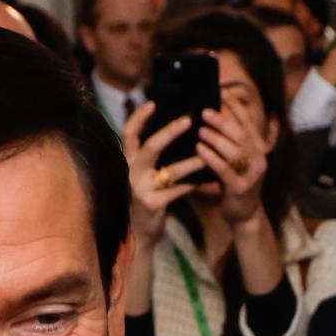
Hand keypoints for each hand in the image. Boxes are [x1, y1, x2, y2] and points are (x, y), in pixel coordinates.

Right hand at [122, 100, 204, 246]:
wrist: (140, 232)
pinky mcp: (151, 204)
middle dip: (170, 132)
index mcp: (128, 161)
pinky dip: (193, 184)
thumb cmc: (148, 196)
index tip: (154, 102)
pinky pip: (178, 190)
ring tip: (207, 156)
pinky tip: (206, 181)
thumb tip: (176, 128)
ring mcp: (139, 189)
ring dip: (191, 162)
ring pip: (170, 171)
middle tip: (189, 120)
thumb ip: (152, 155)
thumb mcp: (144, 174)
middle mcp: (130, 172)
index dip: (139, 117)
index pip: (128, 133)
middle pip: (150, 146)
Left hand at [196, 102, 270, 224]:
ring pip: (234, 151)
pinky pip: (224, 169)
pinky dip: (211, 158)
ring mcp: (252, 174)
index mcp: (258, 148)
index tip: (221, 92)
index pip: (248, 121)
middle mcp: (259, 158)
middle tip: (205, 111)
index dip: (235, 106)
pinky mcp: (241, 188)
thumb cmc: (235, 182)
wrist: (244, 214)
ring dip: (216, 138)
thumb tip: (210, 117)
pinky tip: (199, 150)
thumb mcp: (236, 159)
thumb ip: (230, 141)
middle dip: (223, 121)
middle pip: (241, 134)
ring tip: (200, 130)